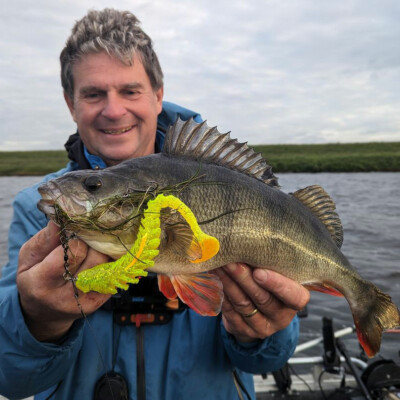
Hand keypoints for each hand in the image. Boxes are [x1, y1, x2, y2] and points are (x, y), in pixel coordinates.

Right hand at [16, 221, 110, 341]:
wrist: (44, 313)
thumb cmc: (34, 279)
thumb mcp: (29, 258)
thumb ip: (45, 239)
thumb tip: (62, 218)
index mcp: (42, 283)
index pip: (70, 253)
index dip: (76, 238)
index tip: (75, 231)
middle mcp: (65, 296)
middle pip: (94, 258)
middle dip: (93, 242)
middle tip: (89, 235)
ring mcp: (85, 301)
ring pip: (107, 265)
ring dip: (104, 250)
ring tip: (95, 245)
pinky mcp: (99, 302)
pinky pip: (113, 274)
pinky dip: (110, 261)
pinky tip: (102, 257)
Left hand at [214, 263, 309, 342]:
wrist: (259, 310)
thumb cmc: (271, 282)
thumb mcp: (279, 273)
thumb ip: (271, 262)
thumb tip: (250, 241)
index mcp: (296, 300)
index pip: (294, 296)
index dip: (277, 285)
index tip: (258, 272)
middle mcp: (281, 316)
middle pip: (262, 298)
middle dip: (243, 278)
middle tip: (230, 261)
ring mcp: (262, 326)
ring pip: (243, 304)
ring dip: (229, 283)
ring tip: (219, 265)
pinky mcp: (244, 330)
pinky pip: (230, 311)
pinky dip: (222, 293)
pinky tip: (215, 279)